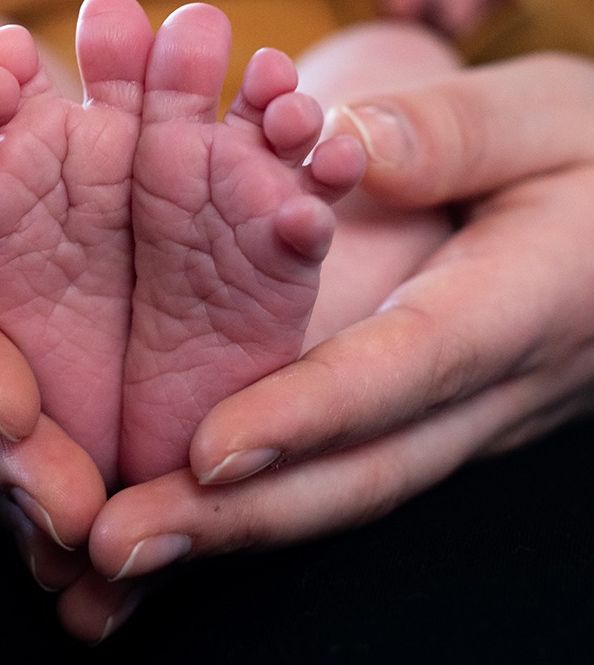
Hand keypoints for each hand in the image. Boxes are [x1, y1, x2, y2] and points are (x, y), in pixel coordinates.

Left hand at [58, 53, 593, 638]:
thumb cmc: (592, 153)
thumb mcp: (546, 116)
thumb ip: (452, 128)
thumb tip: (343, 143)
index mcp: (525, 301)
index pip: (411, 366)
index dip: (311, 411)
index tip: (210, 449)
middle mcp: (492, 383)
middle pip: (366, 466)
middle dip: (240, 514)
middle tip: (120, 542)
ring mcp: (464, 414)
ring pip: (350, 483)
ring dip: (233, 524)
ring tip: (118, 548)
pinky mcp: (432, 413)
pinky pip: (348, 461)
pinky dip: (261, 491)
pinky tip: (176, 510)